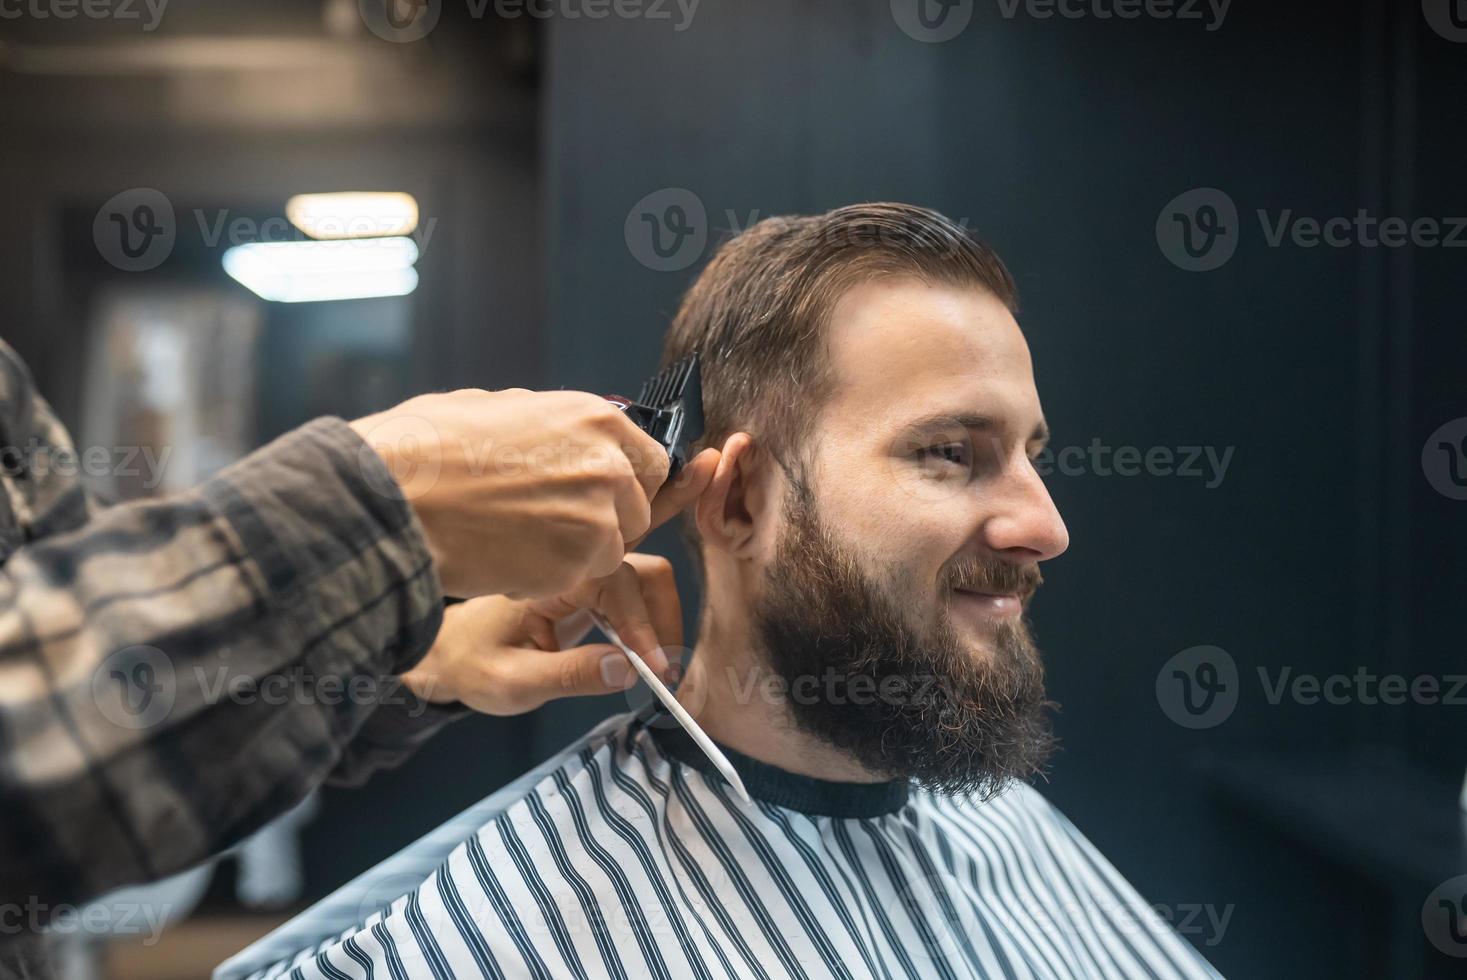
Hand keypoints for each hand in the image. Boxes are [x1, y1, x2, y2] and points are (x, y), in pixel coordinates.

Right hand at [349, 387, 718, 597]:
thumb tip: (568, 434)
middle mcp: (608, 466)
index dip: (625, 483)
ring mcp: (596, 519)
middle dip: (601, 521)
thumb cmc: (427, 447)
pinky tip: (501, 557)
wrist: (393, 497)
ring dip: (574, 553)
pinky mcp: (575, 565)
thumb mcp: (499, 409)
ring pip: (609, 549)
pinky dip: (544, 577)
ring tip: (514, 538)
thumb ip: (552, 426)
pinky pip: (575, 578)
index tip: (600, 495)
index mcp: (595, 418)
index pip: (650, 461)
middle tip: (546, 523)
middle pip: (634, 510)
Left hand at [401, 553, 683, 714]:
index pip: (618, 584)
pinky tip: (645, 657)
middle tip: (666, 672)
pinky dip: (650, 623)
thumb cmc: (471, 664)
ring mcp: (586, 577)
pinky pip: (635, 595)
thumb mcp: (514, 681)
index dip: (643, 627)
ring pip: (647, 580)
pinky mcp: (592, 593)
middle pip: (645, 572)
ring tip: (658, 668)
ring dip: (661, 620)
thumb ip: (571, 675)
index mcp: (550, 576)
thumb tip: (629, 669)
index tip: (655, 672)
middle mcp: (574, 567)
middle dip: (663, 618)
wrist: (448, 653)